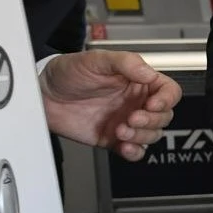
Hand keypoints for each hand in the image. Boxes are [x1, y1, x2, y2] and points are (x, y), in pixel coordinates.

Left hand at [40, 50, 181, 159]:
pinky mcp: (114, 140)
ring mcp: (126, 122)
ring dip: (141, 136)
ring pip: (153, 135)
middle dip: (151, 121)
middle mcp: (136, 102)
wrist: (43, 96)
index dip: (166, 99)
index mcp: (138, 82)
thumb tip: (149, 73)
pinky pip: (136, 151)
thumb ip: (126, 63)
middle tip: (131, 118)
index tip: (152, 104)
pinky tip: (124, 146)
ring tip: (121, 130)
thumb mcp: (96, 59)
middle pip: (164, 117)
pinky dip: (135, 152)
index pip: (169, 91)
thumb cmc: (68, 73)